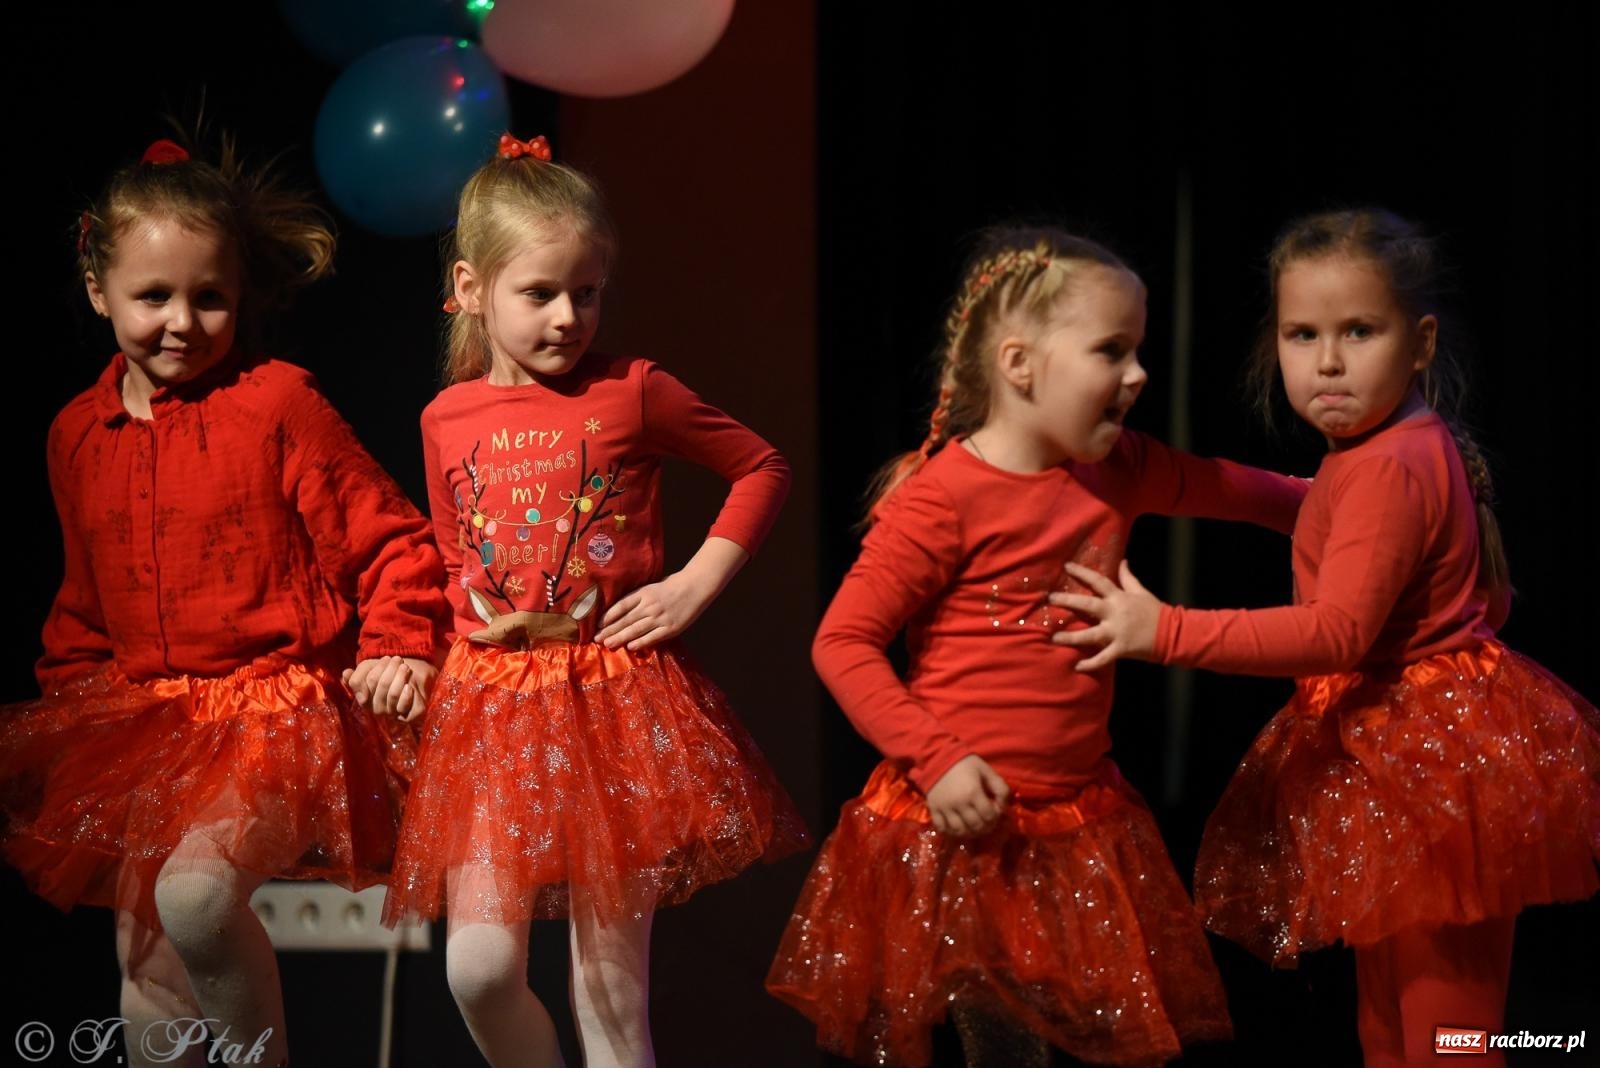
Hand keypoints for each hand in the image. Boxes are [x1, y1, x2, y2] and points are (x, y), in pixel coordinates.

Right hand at [343, 656, 438, 720]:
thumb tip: (346, 674)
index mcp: (364, 699)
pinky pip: (403, 707)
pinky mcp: (406, 716)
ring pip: (393, 694)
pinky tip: (409, 686)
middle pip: (381, 685)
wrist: (413, 676)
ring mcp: (391, 714)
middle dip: (390, 669)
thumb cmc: (387, 672)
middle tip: (398, 659)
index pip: (365, 682)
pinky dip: (406, 695)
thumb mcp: (368, 668)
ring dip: (400, 677)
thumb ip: (355, 673)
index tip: (386, 659)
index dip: (377, 668)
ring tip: (405, 667)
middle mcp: (376, 709)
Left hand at [596, 571, 711, 650]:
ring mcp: (660, 618)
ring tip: (607, 644)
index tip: (597, 625)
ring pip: (636, 630)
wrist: (696, 587)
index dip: (608, 617)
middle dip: (609, 630)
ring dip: (620, 638)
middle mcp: (649, 606)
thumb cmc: (671, 586)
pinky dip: (641, 642)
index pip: (621, 606)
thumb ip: (637, 597)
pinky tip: (630, 647)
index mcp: (643, 593)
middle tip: (596, 639)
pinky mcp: (671, 628)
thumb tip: (618, 610)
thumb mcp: (651, 586)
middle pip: (625, 620)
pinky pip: (653, 637)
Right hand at [925, 755, 1011, 837]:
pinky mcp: (933, 809)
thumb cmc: (965, 764)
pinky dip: (951, 832)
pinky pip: (942, 828)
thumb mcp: (986, 770)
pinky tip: (958, 827)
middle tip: (987, 821)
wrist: (938, 757)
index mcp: (973, 793)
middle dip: (985, 826)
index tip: (995, 810)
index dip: (996, 816)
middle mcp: (959, 804)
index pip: (989, 816)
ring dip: (970, 832)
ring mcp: (945, 808)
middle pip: (976, 826)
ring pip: (960, 830)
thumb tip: (1004, 806)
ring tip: (975, 826)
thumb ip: (1000, 787)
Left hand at [1048, 561, 1161, 670]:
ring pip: (1090, 634)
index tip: (1066, 566)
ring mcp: (1117, 632)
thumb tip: (1122, 561)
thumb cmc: (1155, 611)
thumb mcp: (1141, 592)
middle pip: (1088, 605)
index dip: (1082, 572)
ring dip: (1071, 637)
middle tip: (1050, 599)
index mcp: (1119, 598)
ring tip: (1053, 637)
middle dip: (1068, 601)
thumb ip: (1128, 578)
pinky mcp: (1121, 649)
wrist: (1172, 633)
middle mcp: (1115, 613)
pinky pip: (1103, 658)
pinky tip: (1077, 666)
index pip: (1098, 581)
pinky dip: (1091, 663)